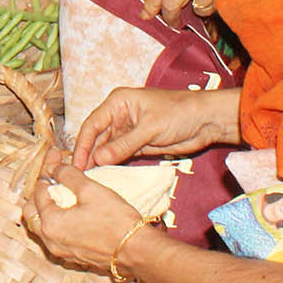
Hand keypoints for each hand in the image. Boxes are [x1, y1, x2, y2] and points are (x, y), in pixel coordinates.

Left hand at [22, 144, 148, 276]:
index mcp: (50, 224)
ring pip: (44, 225)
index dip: (46, 169)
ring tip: (60, 188)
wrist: (138, 252)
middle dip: (41, 189)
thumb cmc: (116, 221)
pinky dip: (59, 220)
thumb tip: (55, 168)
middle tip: (53, 173)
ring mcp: (62, 251)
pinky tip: (71, 208)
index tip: (56, 155)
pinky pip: (58, 235)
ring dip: (48, 206)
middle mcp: (51, 241)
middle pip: (33, 211)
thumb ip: (68, 176)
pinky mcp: (75, 256)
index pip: (39, 190)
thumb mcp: (91, 190)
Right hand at [73, 86, 240, 169]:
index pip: (92, 124)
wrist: (206, 121)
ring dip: (99, 163)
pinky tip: (105, 177)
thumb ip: (124, 145)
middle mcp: (119, 116)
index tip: (76, 164)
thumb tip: (98, 159)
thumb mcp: (150, 128)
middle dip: (88, 156)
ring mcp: (128, 131)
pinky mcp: (138, 145)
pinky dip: (113, 165)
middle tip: (79, 177)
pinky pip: (120, 156)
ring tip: (89, 180)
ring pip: (107, 149)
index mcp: (118, 102)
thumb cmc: (179, 113)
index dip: (82, 144)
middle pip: (96, 137)